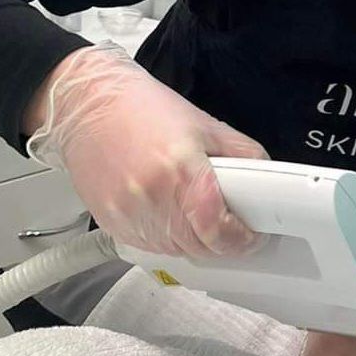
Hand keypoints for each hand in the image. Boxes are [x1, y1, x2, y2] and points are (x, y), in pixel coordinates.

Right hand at [24, 42, 269, 257]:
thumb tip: (268, 182)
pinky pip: (150, 247)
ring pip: (176, 252)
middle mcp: (153, 199)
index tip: (253, 235)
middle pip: (201, 248)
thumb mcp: (206, 124)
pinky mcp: (112, 224)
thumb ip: (243, 155)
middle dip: (223, 241)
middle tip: (233, 225)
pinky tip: (169, 211)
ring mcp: (129, 215)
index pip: (220, 232)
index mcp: (182, 172)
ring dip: (195, 241)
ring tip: (197, 211)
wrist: (87, 104)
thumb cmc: (142, 108)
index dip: (244, 239)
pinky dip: (167, 237)